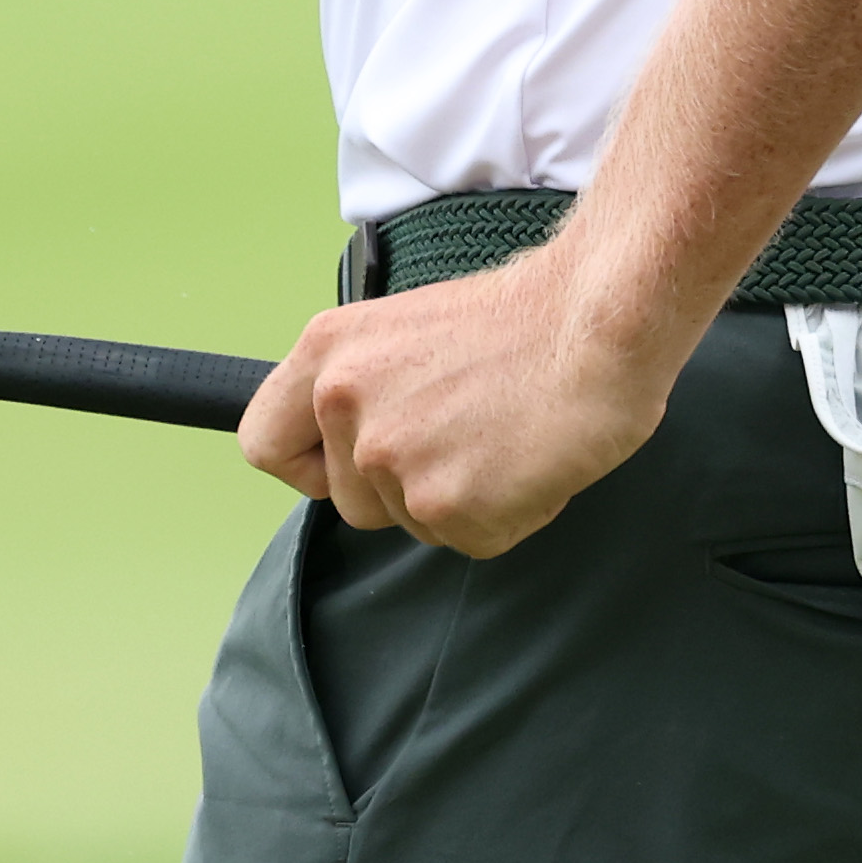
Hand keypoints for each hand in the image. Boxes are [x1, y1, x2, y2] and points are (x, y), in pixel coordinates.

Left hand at [239, 234, 685, 555]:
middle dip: (402, 488)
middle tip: (464, 435)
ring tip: (500, 437)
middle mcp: (346, 404)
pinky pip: (469, 541)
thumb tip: (348, 446)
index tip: (343, 468)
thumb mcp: (405, 334)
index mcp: (327, 352)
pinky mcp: (447, 505)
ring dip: (455, 500)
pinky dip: (504, 516)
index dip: (306, 468)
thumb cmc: (523, 322)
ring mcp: (392, 458)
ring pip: (409, 524)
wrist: (599, 321)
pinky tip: (527, 461)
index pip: (262, 443)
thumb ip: (364, 388)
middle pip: (347, 501)